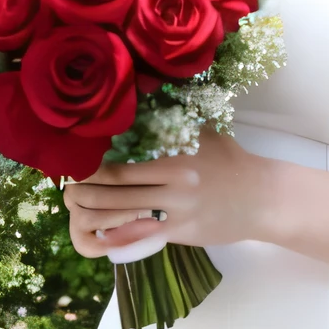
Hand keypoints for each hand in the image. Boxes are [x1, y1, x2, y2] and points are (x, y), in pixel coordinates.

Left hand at [62, 128, 272, 259]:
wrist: (262, 197)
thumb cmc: (230, 160)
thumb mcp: (203, 131)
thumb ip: (173, 117)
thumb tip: (141, 93)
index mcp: (174, 154)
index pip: (120, 162)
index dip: (90, 167)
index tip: (73, 164)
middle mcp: (173, 182)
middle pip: (113, 190)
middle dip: (83, 192)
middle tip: (66, 189)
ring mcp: (176, 211)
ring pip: (122, 215)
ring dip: (92, 214)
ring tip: (76, 209)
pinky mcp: (181, 232)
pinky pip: (139, 236)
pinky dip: (115, 235)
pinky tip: (99, 233)